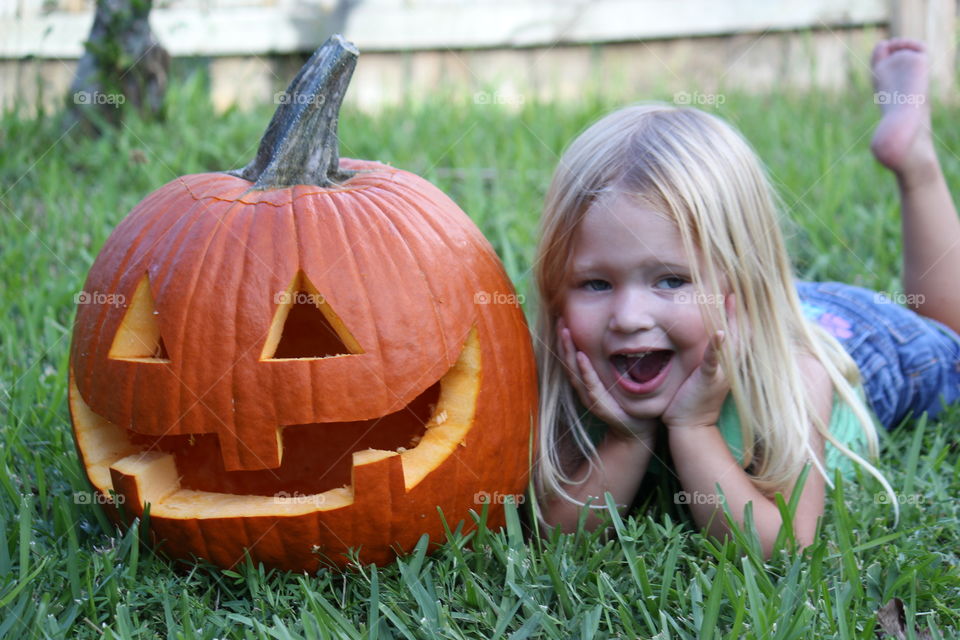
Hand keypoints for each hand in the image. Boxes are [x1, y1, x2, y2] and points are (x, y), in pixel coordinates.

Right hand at [557, 318, 657, 439]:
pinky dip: (585, 370)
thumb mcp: (619, 379)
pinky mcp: (600, 405)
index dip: (566, 339)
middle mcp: (584, 387)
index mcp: (586, 380)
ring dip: (569, 350)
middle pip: (568, 360)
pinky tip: (581, 356)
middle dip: (564, 340)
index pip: (572, 356)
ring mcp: (590, 396)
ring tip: (566, 332)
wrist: (635, 431)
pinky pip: (590, 384)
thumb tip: (618, 338)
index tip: (563, 319)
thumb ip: (614, 362)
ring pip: (574, 370)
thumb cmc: (628, 403)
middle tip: (561, 319)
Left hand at [662, 294, 736, 428]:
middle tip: (738, 282)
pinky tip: (720, 333)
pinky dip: (717, 347)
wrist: (689, 425)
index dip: (739, 309)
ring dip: (731, 319)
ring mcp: (721, 371)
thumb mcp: (705, 371)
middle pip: (740, 330)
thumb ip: (709, 353)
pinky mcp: (709, 379)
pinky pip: (714, 360)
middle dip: (739, 307)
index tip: (737, 286)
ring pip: (731, 341)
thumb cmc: (693, 397)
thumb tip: (709, 335)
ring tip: (732, 297)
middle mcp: (730, 364)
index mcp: (729, 360)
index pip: (739, 329)